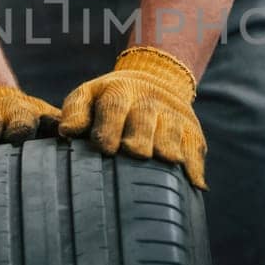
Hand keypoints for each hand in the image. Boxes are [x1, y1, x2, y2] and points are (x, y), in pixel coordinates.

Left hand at [59, 47, 206, 189]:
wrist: (154, 81)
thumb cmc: (110, 100)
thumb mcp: (89, 96)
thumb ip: (76, 112)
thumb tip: (69, 131)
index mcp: (119, 90)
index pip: (114, 106)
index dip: (110, 126)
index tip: (105, 147)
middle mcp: (149, 99)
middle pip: (146, 117)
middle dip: (141, 136)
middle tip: (136, 153)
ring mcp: (173, 114)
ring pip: (173, 131)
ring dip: (169, 148)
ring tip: (166, 164)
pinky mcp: (192, 130)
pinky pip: (195, 147)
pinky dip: (194, 166)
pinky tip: (193, 183)